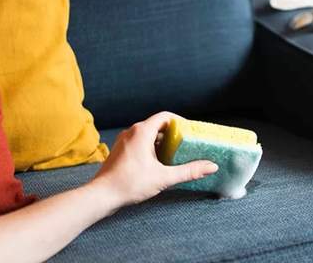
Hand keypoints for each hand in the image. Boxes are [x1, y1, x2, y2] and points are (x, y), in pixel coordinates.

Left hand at [90, 112, 218, 209]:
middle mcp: (132, 131)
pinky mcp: (120, 150)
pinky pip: (139, 142)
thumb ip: (189, 171)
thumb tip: (211, 166)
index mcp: (142, 131)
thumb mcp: (164, 177)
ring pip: (148, 135)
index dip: (180, 121)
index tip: (190, 131)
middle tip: (186, 144)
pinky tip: (158, 163)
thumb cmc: (130, 184)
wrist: (101, 196)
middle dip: (173, 134)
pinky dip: (151, 148)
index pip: (165, 116)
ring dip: (162, 142)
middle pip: (157, 125)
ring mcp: (124, 141)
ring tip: (174, 155)